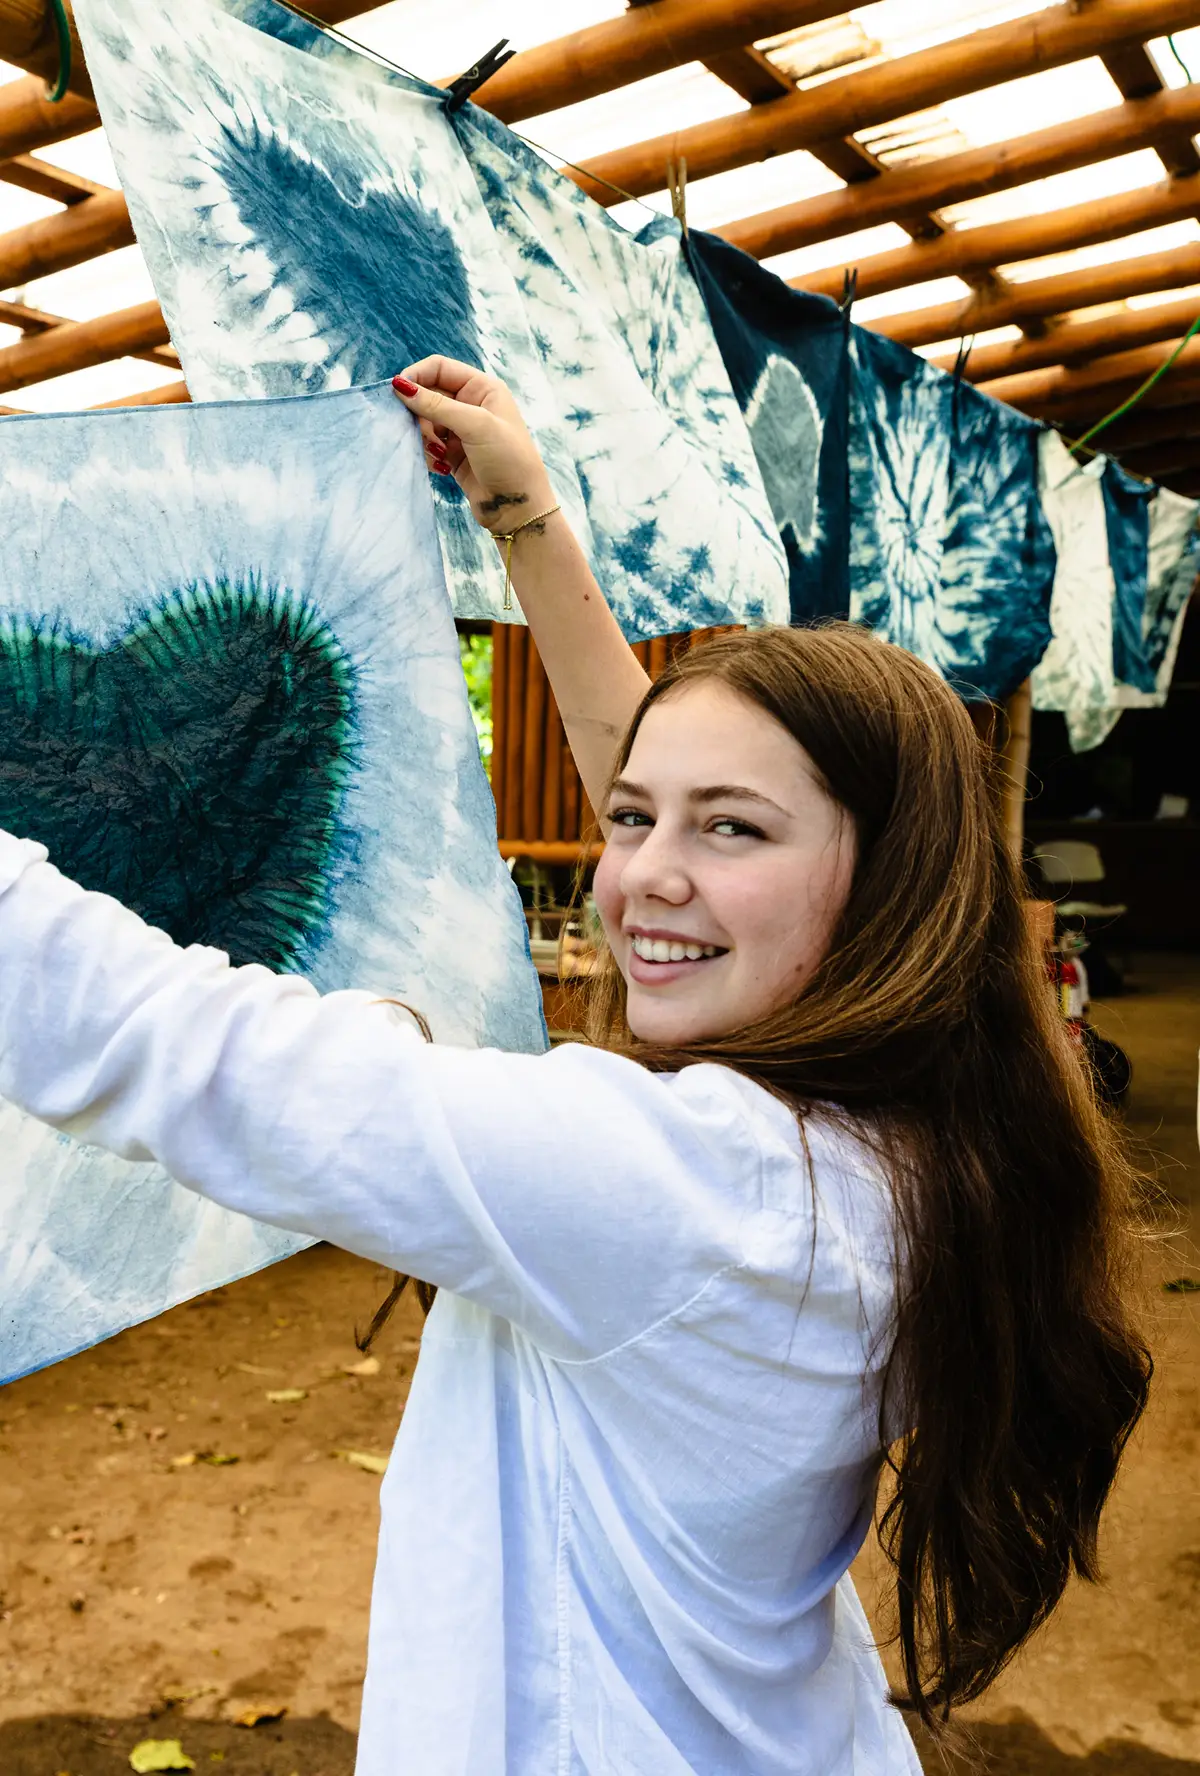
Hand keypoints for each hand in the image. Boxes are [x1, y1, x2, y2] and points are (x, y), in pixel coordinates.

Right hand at [392, 357, 556, 535]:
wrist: (518, 509)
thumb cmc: (508, 460)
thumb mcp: (475, 426)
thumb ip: (437, 405)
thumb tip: (400, 386)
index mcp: (483, 388)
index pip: (439, 368)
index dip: (416, 376)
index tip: (397, 392)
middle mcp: (471, 405)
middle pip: (428, 395)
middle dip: (419, 412)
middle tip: (418, 431)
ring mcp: (462, 430)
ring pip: (425, 422)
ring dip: (423, 437)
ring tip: (437, 453)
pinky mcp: (454, 454)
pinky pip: (428, 445)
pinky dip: (429, 454)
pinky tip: (442, 467)